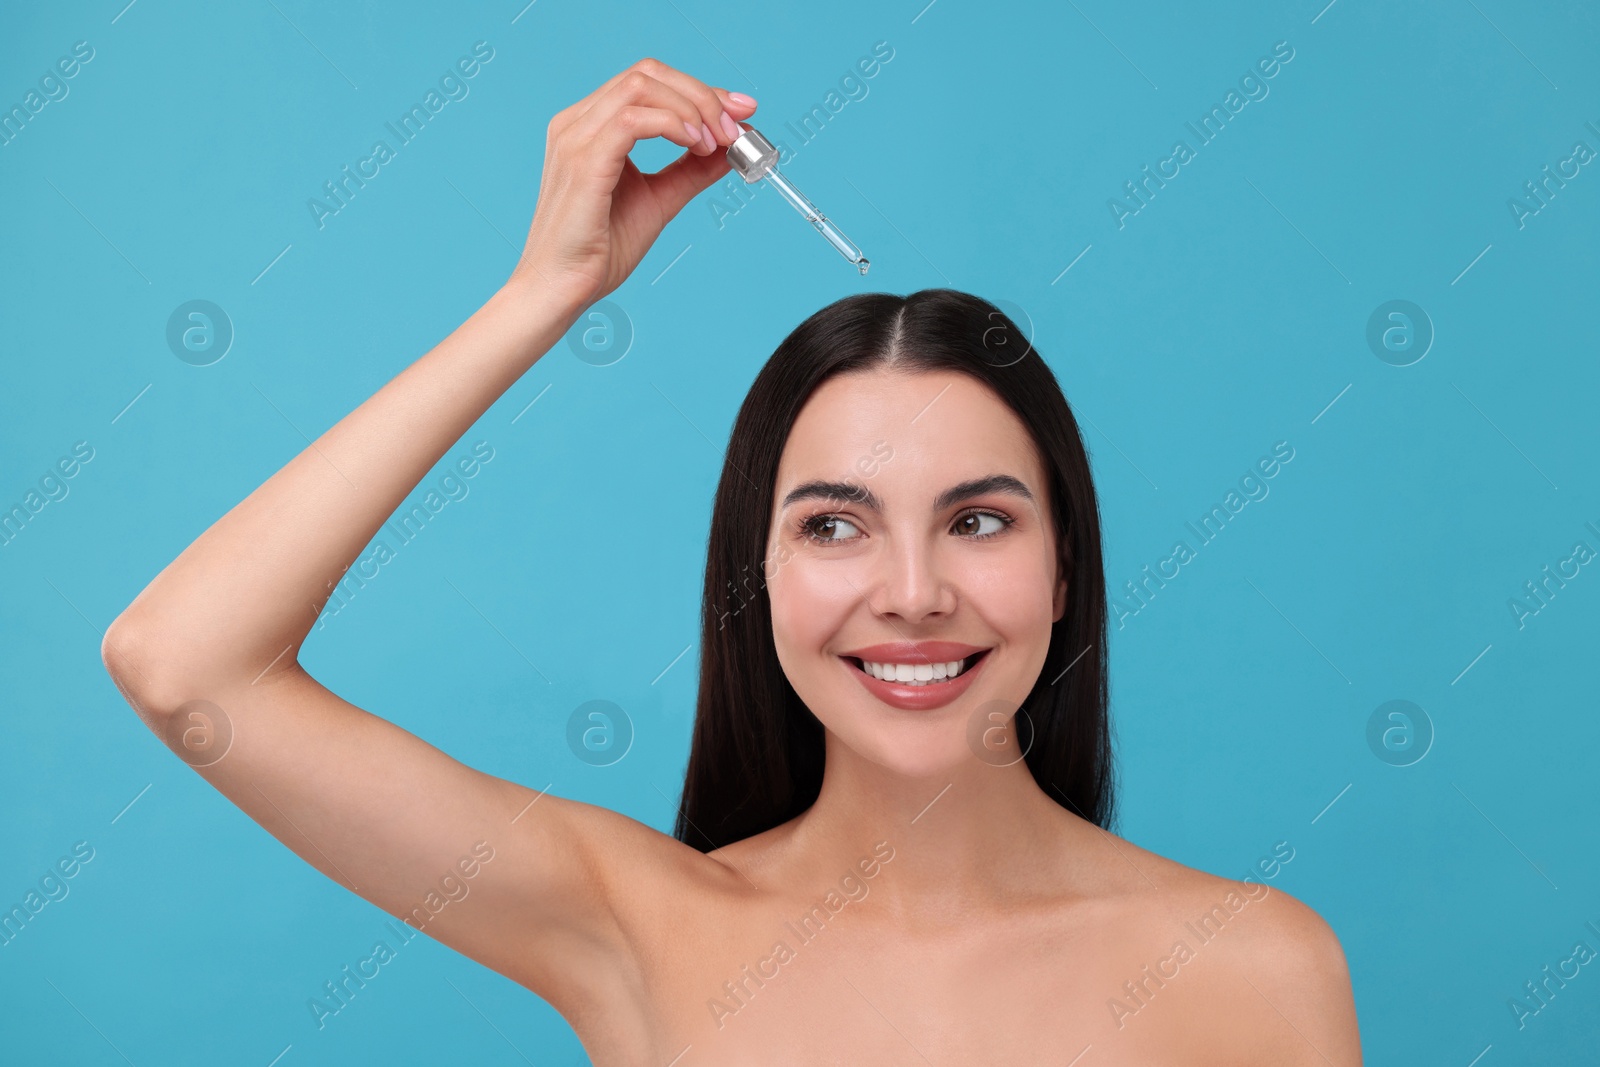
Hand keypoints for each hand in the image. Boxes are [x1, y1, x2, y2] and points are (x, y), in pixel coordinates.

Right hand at [509, 58, 757, 308]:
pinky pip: (634, 119)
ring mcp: (576, 137)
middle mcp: (578, 123)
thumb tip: (728, 150)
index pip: (649, 83)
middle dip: (702, 94)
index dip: (700, 90)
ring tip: (717, 142)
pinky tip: (695, 145)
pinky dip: (673, 124)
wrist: (561, 289)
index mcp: (590, 126)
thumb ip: (690, 171)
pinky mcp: (583, 160)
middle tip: (735, 127)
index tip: (741, 111)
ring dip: (692, 108)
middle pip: (647, 73)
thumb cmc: (598, 251)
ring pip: (642, 86)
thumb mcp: (658, 200)